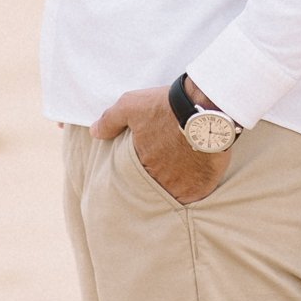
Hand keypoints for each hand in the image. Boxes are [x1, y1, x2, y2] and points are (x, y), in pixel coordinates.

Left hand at [93, 85, 234, 204]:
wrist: (205, 108)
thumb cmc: (166, 107)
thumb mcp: (131, 105)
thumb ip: (110, 120)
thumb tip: (94, 132)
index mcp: (140, 166)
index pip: (135, 177)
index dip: (143, 167)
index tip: (151, 157)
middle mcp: (159, 182)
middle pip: (156, 186)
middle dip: (160, 177)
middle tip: (168, 163)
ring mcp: (182, 187)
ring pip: (175, 192)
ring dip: (177, 183)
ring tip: (183, 168)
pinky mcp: (202, 188)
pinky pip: (196, 195)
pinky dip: (196, 187)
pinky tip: (198, 173)